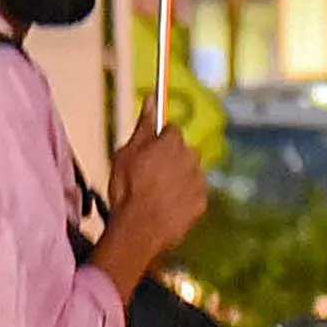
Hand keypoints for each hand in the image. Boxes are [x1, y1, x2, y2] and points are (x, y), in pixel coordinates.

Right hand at [95, 92, 210, 290]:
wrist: (140, 228)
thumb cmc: (127, 189)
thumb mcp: (125, 154)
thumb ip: (142, 126)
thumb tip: (152, 99)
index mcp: (172, 141)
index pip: (170, 130)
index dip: (158, 141)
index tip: (148, 153)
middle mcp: (191, 156)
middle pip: (182, 151)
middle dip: (170, 160)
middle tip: (149, 177)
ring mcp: (198, 180)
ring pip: (189, 173)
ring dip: (177, 179)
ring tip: (156, 196)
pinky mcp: (202, 201)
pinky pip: (193, 195)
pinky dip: (183, 199)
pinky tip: (166, 208)